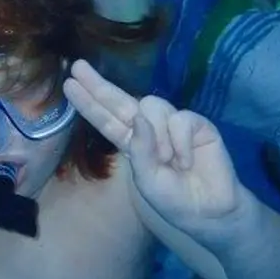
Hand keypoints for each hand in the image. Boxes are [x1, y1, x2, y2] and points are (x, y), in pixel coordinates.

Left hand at [63, 60, 241, 238]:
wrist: (210, 211)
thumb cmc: (175, 199)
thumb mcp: (148, 181)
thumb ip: (140, 150)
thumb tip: (138, 115)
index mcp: (132, 143)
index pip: (106, 120)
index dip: (89, 103)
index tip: (69, 85)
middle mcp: (150, 128)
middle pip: (120, 100)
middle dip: (99, 85)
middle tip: (77, 67)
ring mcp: (173, 123)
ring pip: (152, 106)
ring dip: (158, 137)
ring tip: (170, 162)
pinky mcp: (197, 123)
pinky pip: (180, 119)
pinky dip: (181, 143)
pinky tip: (187, 162)